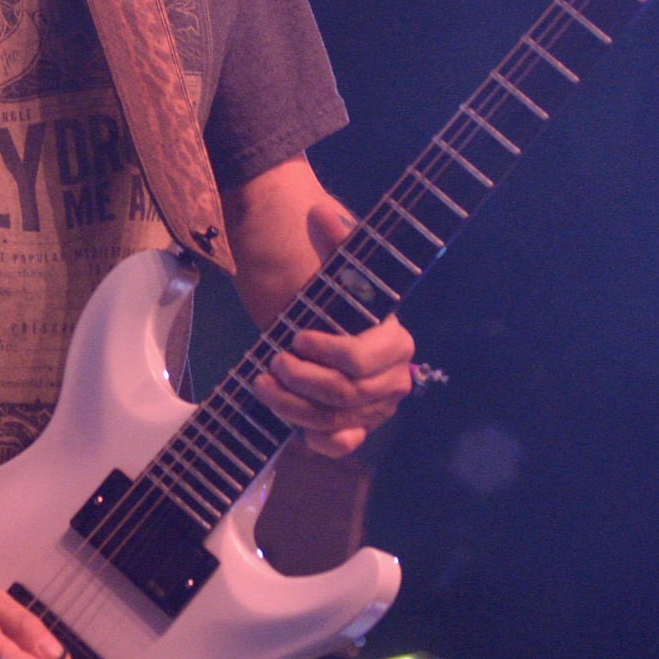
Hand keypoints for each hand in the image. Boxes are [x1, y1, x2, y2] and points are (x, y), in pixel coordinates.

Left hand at [250, 204, 417, 457]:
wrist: (326, 329)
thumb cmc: (333, 302)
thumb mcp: (333, 270)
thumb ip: (333, 244)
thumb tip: (321, 212)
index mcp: (396, 341)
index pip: (358, 359)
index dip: (322, 352)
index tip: (294, 336)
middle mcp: (396, 379)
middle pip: (343, 393)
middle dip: (301, 379)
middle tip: (272, 360)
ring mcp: (378, 408)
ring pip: (334, 419)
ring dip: (292, 404)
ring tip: (262, 383)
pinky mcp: (360, 428)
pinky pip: (342, 446)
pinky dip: (315, 438)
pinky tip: (290, 421)